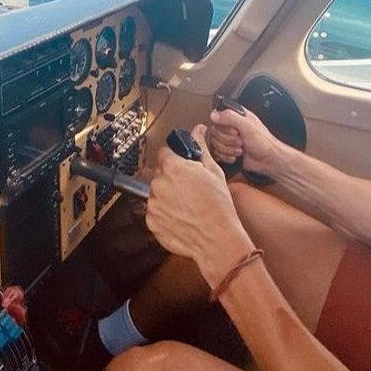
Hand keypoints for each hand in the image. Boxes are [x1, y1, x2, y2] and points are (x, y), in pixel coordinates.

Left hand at [146, 125, 254, 286]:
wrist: (217, 239)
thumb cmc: (219, 207)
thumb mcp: (213, 171)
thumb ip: (200, 148)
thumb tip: (198, 131)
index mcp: (173, 167)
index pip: (164, 153)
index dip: (175, 158)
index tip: (182, 166)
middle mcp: (159, 184)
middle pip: (160, 173)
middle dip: (172, 178)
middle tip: (189, 188)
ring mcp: (153, 204)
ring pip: (156, 192)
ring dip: (167, 196)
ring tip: (187, 205)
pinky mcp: (151, 222)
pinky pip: (155, 212)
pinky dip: (164, 213)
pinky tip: (181, 216)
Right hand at [207, 106, 283, 176]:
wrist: (269, 160)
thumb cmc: (264, 142)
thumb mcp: (247, 125)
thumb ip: (230, 117)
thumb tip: (214, 115)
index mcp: (237, 116)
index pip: (217, 117)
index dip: (224, 127)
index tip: (235, 131)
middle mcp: (231, 126)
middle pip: (215, 132)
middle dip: (228, 140)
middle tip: (240, 141)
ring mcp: (229, 139)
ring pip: (215, 143)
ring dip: (228, 149)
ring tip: (241, 148)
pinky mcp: (228, 150)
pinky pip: (217, 153)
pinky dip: (227, 156)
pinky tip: (237, 156)